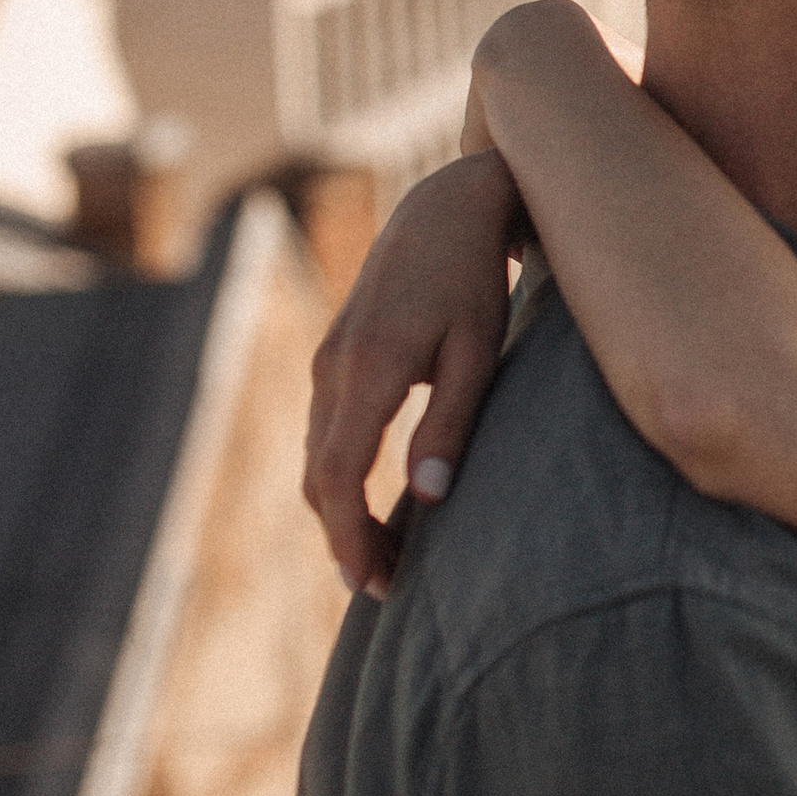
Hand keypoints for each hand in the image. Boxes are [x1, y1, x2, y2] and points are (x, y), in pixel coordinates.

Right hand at [303, 151, 521, 593]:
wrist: (443, 208)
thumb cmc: (474, 280)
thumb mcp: (478, 351)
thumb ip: (449, 422)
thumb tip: (428, 497)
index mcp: (371, 367)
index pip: (341, 474)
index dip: (351, 535)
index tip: (374, 582)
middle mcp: (335, 366)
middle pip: (320, 476)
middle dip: (345, 537)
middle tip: (384, 587)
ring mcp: (328, 359)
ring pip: (318, 457)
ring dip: (341, 511)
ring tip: (384, 556)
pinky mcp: (334, 356)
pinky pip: (325, 432)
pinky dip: (341, 476)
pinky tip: (375, 502)